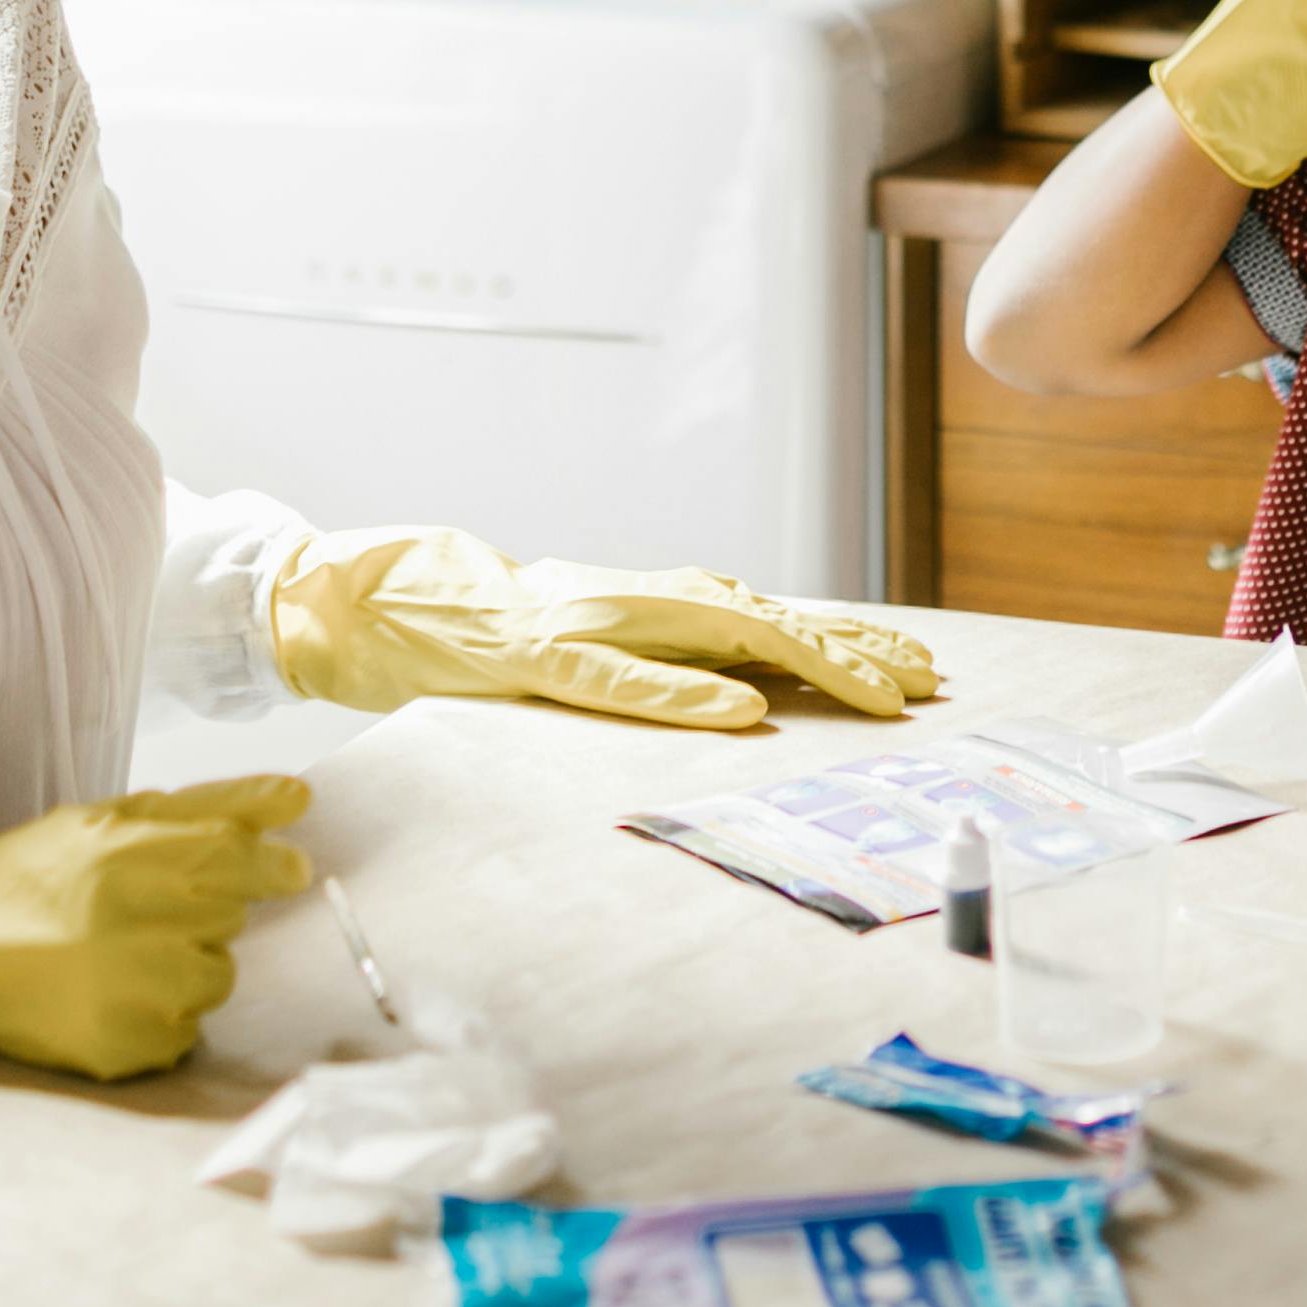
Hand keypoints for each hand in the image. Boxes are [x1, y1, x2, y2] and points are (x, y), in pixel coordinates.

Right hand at [269, 527, 937, 728]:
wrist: (383, 596)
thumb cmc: (492, 627)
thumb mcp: (595, 639)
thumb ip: (665, 652)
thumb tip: (751, 681)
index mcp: (652, 601)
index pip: (774, 618)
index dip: (849, 640)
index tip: (916, 668)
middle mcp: (638, 599)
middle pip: (771, 620)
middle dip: (854, 651)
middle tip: (923, 684)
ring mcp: (591, 624)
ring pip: (719, 636)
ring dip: (803, 662)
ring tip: (871, 692)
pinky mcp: (538, 658)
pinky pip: (618, 679)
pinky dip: (679, 693)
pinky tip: (734, 711)